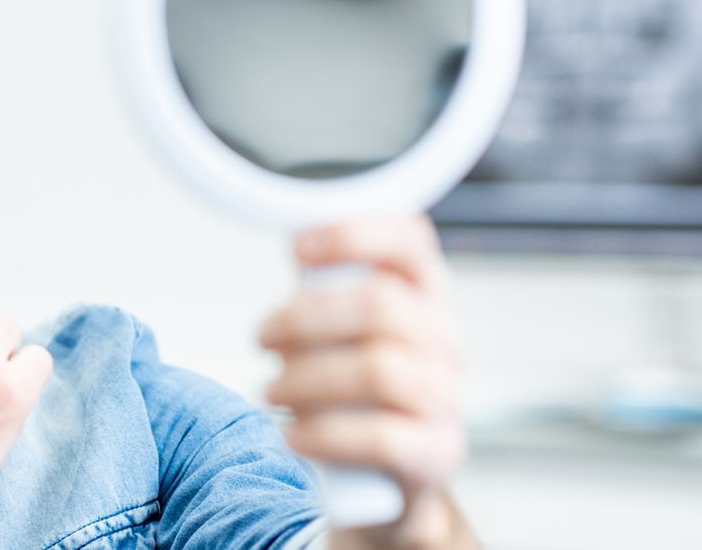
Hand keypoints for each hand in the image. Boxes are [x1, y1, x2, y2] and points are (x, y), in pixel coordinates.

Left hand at [260, 215, 473, 548]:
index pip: (410, 240)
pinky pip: (380, 437)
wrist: (385, 475)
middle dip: (306, 318)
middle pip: (381, 306)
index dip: (353, 234)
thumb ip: (325, 292)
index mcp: (424, 295)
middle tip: (263, 336)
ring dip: (307, 378)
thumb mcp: (341, 331)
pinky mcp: (435, 452)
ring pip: (379, 370)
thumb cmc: (354, 387)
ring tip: (271, 391)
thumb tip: (295, 252)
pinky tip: (293, 435)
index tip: (296, 248)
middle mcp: (444, 340)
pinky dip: (324, 434)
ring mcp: (445, 397)